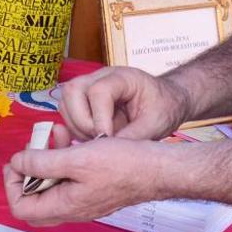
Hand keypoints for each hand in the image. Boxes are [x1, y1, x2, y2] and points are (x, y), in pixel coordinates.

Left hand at [3, 130, 167, 225]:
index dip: (12, 184)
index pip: (21, 209)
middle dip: (26, 173)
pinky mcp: (92, 189)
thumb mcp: (76, 159)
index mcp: (64, 206)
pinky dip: (62, 159)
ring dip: (44, 161)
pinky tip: (68, 138)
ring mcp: (83, 200)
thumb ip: (42, 163)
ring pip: (50, 186)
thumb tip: (17, 163)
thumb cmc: (122, 164)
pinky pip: (67, 179)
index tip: (19, 161)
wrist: (157, 168)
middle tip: (31, 151)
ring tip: (52, 136)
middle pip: (32, 200)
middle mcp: (72, 208)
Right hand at [57, 65, 189, 141]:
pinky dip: (75, 128)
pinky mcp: (83, 99)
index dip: (99, 118)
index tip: (107, 139)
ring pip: (65, 102)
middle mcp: (101, 76)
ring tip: (98, 140)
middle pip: (73, 91)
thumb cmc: (164, 107)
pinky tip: (94, 138)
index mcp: (123, 77)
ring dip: (77, 126)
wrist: (166, 101)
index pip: (99, 92)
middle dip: (82, 121)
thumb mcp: (156, 124)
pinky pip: (67, 112)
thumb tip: (109, 154)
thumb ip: (133, 137)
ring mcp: (89, 85)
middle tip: (100, 139)